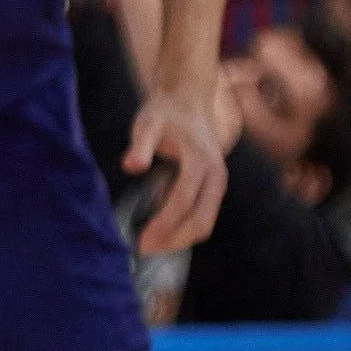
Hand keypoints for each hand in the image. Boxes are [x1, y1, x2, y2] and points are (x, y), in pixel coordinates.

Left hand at [124, 81, 229, 253]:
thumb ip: (141, 144)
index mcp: (201, 161)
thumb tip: (132, 165)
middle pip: (201, 220)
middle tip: (143, 250)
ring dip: (179, 239)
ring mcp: (218, 182)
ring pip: (205, 223)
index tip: (141, 241)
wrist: (188, 100)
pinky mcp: (214, 188)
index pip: (183, 201)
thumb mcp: (148, 122)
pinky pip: (203, 217)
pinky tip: (159, 233)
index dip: (163, 224)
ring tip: (149, 246)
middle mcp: (216, 175)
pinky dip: (184, 230)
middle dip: (173, 240)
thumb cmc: (165, 112)